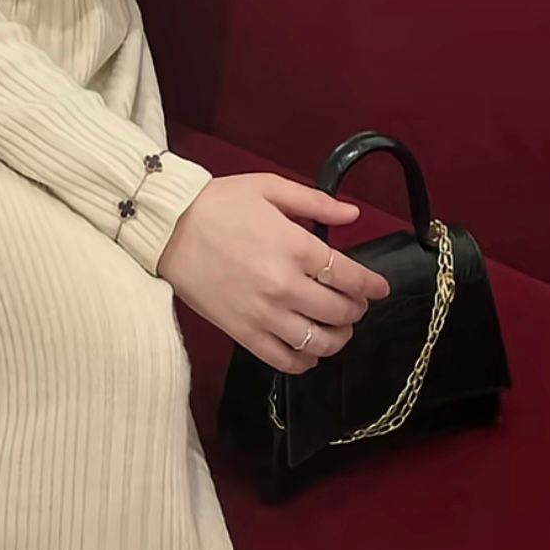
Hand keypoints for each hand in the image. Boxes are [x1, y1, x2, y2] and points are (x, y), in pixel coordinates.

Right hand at [157, 172, 389, 374]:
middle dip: (356, 309)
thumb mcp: (269, 188)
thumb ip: (315, 202)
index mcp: (295, 246)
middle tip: (354, 302)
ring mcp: (264, 314)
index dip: (371, 285)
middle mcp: (285, 285)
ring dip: (338, 338)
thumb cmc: (219, 203)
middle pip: (340, 312)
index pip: (349, 277)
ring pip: (319, 343)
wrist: (168, 228)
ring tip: (336, 327)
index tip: (380, 287)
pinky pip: (287, 361)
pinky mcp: (243, 334)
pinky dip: (306, 361)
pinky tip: (308, 349)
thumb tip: (353, 213)